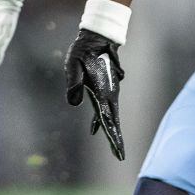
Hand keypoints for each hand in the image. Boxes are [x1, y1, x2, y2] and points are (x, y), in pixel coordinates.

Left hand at [64, 28, 125, 159]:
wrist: (97, 38)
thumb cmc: (84, 50)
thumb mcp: (74, 64)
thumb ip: (74, 82)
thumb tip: (74, 103)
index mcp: (103, 92)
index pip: (108, 118)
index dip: (113, 135)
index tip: (118, 149)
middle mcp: (108, 94)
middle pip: (113, 121)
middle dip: (116, 139)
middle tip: (121, 157)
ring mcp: (108, 92)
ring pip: (110, 116)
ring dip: (112, 131)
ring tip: (115, 148)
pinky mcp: (104, 90)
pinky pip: (104, 109)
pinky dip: (101, 121)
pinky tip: (94, 130)